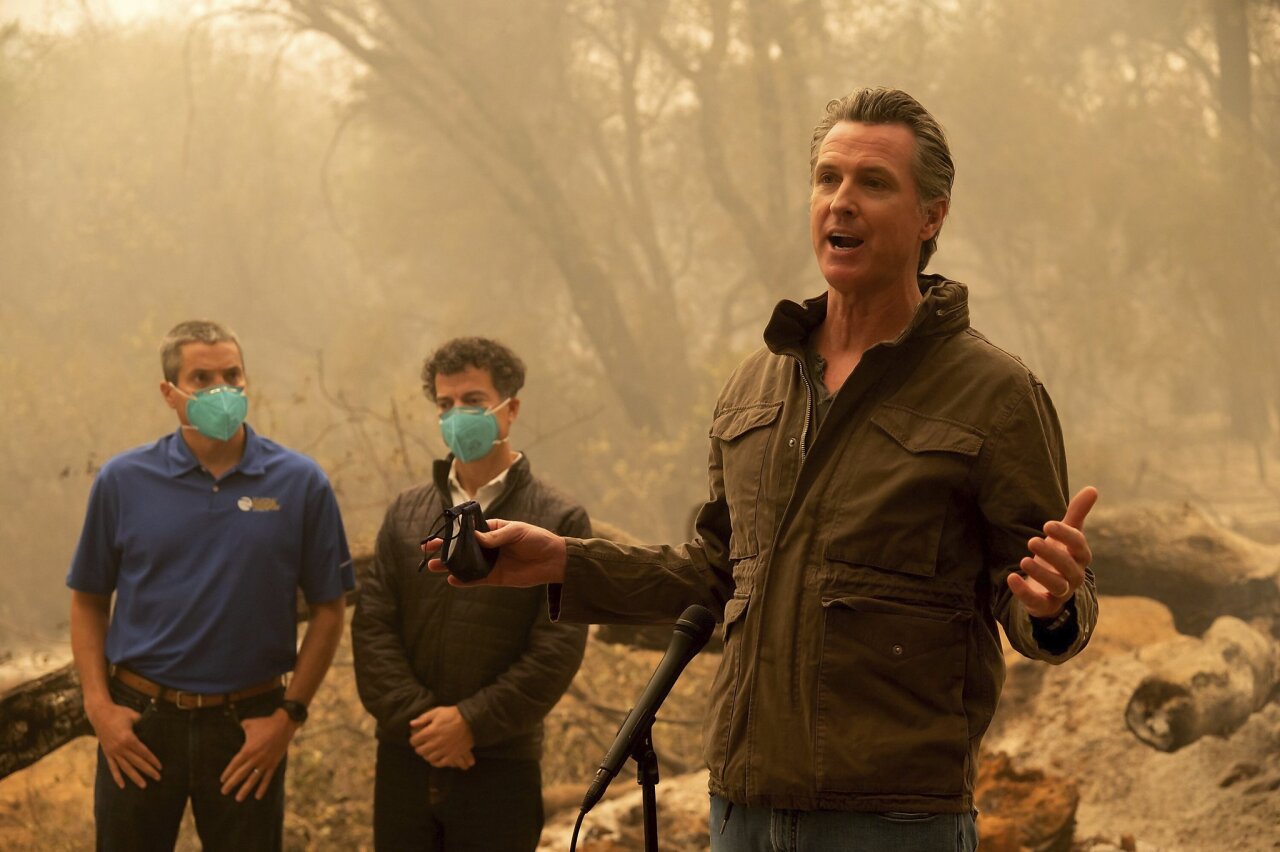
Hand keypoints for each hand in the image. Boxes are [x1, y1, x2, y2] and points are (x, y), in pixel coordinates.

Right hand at [85, 697, 161, 788]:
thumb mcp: (133, 715)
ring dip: (135, 777)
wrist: (99, 713)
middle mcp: (120, 748)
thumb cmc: (118, 713)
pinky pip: (112, 767)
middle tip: (158, 778)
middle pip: (137, 762)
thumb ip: (144, 722)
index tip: (160, 766)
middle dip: (148, 770)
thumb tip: (156, 723)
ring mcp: (113, 752)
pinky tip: (122, 785)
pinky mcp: (107, 753)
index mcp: (128, 738)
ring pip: (126, 768)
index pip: (143, 752)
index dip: (152, 760)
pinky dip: (117, 777)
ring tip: (144, 785)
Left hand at [219, 709, 297, 800]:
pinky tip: (257, 796)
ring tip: (238, 798)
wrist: (284, 724)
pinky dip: (262, 788)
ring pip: (253, 779)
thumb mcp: (249, 724)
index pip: (235, 764)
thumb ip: (240, 728)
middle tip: (224, 792)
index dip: (228, 772)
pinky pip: (267, 778)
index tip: (222, 780)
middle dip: (232, 783)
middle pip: (241, 773)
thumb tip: (232, 725)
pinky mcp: (273, 764)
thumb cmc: (265, 723)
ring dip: (245, 789)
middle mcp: (255, 758)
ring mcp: (265, 762)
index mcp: (248, 749)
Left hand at [409, 706, 475, 768]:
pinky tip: (435, 758)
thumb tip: (411, 724)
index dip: (413, 739)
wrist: (471, 721)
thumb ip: (423, 718)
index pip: (414, 740)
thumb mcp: (437, 712)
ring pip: (429, 758)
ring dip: (426, 755)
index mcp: (431, 731)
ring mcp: (444, 750)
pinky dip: (435, 762)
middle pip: (420, 751)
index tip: (415, 738)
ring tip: (428, 751)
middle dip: (418, 747)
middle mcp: (436, 743)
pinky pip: (440, 763)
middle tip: (421, 745)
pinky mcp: (452, 755)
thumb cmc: (453, 715)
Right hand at [424, 519, 566, 587]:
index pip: (469, 530)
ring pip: (466, 564)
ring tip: (434, 566)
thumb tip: (475, 538)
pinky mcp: (495, 577)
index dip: (453, 531)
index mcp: (492, 530)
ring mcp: (491, 562)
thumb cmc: (537, 539)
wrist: (554, 560)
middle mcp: (488, 546)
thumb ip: (495, 536)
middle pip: (462, 547)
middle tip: (427, 549)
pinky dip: (464, 580)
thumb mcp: (517, 531)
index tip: (439, 532)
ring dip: (450, 565)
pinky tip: (452, 580)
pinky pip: (476, 579)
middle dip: (445, 548)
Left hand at [1008, 486, 1097, 618]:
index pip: (1079, 546)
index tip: (1047, 524)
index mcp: (1079, 558)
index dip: (1066, 535)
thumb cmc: (1060, 556)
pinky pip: (1038, 602)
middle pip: (1069, 568)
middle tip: (1032, 540)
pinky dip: (1024, 592)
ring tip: (1024, 560)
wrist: (1049, 588)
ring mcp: (1060, 592)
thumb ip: (1077, 514)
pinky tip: (1011, 578)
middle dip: (1052, 554)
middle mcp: (1074, 576)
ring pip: (1057, 586)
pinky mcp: (1044, 605)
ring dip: (1041, 574)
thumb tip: (1093, 488)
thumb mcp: (1067, 535)